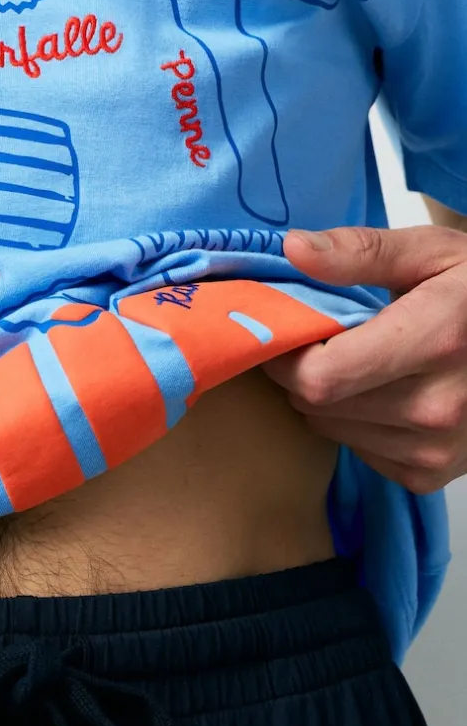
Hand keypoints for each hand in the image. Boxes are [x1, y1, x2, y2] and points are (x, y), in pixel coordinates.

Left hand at [263, 224, 466, 493]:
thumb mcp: (433, 253)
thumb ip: (361, 253)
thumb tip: (295, 250)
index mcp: (437, 341)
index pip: (320, 376)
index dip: (287, 357)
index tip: (288, 332)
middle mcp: (438, 406)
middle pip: (319, 406)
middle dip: (306, 372)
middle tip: (327, 342)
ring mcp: (436, 449)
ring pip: (331, 430)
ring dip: (330, 400)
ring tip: (363, 365)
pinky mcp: (429, 475)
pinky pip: (359, 451)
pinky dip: (357, 425)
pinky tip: (388, 395)